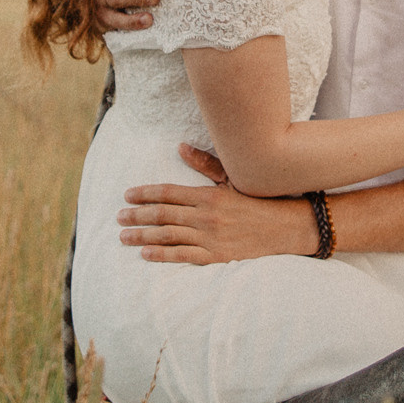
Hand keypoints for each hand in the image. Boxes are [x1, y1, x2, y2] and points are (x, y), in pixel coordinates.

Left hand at [118, 145, 313, 263]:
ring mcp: (210, 237)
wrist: (285, 227)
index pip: (168, 192)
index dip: (145, 193)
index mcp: (208, 194)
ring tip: (124, 237)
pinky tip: (145, 254)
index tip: (127, 195)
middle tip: (118, 217)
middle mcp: (206, 215)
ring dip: (142, 236)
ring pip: (168, 235)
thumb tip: (180, 146)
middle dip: (137, 215)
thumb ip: (204, 164)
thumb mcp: (231, 178)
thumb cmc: (257, 200)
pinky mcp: (216, 256)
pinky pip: (182, 256)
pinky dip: (162, 255)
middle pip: (162, 214)